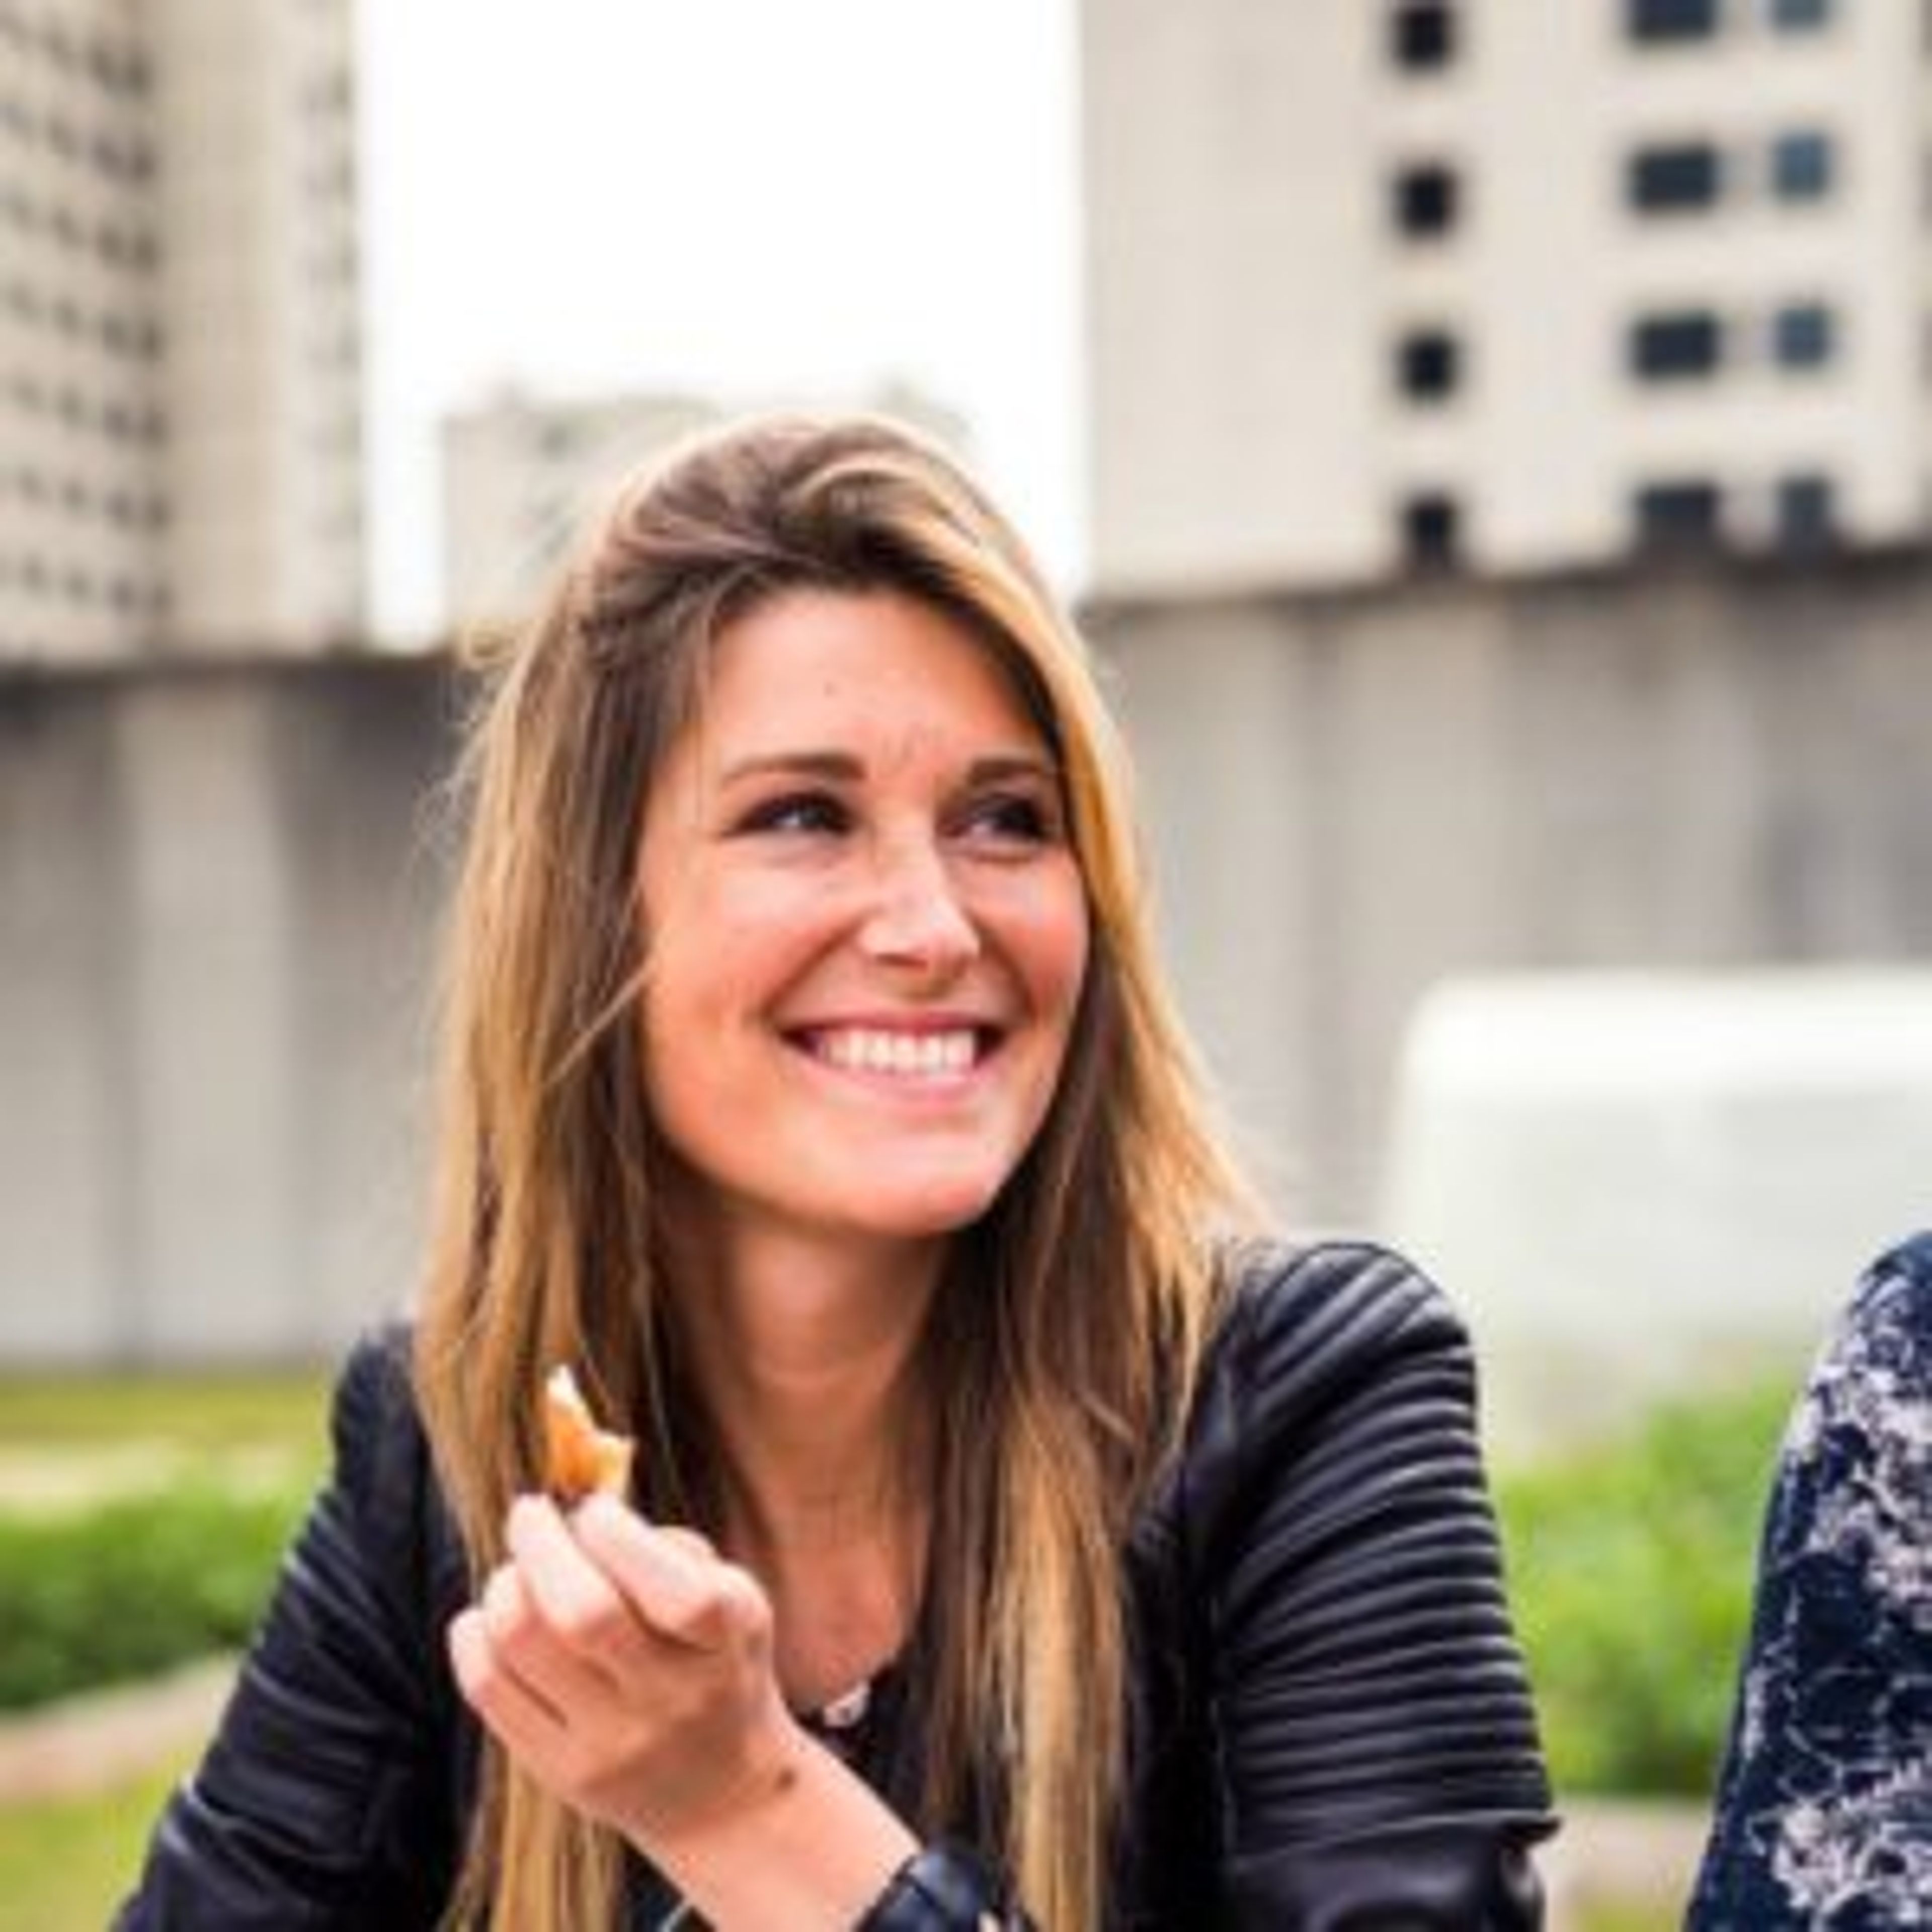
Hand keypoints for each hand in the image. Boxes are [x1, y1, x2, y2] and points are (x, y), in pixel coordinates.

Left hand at [448, 1492, 805, 1852]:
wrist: (722, 1791)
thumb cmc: (718, 1663)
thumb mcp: (734, 1599)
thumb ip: (672, 1548)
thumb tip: (581, 1511)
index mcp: (726, 1641)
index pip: (673, 1588)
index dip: (618, 1534)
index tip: (595, 1511)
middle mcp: (670, 1698)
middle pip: (583, 1612)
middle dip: (540, 1542)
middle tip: (530, 1513)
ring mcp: (612, 1743)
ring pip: (522, 1643)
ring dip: (504, 1584)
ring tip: (515, 1571)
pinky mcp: (560, 1774)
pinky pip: (488, 1689)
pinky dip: (474, 1634)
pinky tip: (488, 1617)